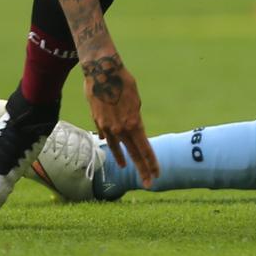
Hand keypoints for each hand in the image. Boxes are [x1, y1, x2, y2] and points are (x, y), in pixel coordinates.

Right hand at [80, 53, 158, 187]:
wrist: (102, 72)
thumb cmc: (124, 82)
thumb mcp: (136, 100)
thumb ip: (135, 118)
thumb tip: (132, 129)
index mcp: (134, 123)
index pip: (145, 149)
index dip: (152, 163)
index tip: (158, 175)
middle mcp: (121, 129)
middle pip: (134, 154)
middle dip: (142, 169)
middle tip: (149, 184)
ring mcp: (108, 127)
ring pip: (117, 148)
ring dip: (124, 158)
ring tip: (127, 168)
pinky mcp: (98, 122)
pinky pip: (106, 136)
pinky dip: (110, 142)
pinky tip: (114, 148)